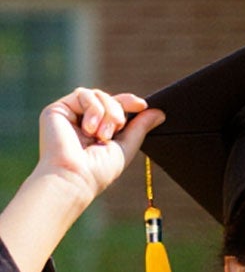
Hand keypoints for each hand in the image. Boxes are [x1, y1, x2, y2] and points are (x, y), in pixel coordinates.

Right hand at [33, 89, 158, 208]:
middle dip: (118, 111)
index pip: (115, 107)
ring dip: (107, 112)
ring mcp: (70, 114)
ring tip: (102, 135)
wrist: (75, 176)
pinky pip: (83, 94)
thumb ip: (140, 128)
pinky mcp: (57, 109)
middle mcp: (83, 121)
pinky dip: (93, 109)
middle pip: (108, 98)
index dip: (128, 102)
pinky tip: (89, 129)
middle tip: (116, 129)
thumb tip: (159, 112)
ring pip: (97, 94)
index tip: (142, 105)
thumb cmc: (99, 170)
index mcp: (98, 130)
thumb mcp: (126, 147)